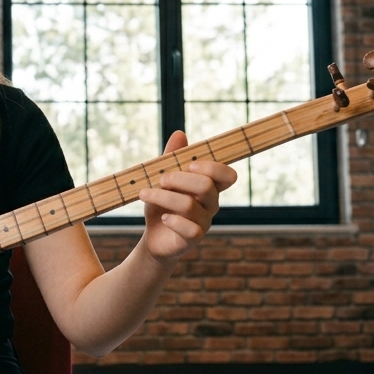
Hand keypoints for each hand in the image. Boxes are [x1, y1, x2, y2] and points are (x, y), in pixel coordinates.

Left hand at [138, 130, 236, 263]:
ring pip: (190, 205)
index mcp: (209, 187)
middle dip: (180, 179)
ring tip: (145, 194)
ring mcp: (204, 222)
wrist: (153, 237)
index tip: (188, 165)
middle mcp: (211, 204)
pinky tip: (163, 218)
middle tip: (161, 179)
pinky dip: (174, 221)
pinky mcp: (193, 239)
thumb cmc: (161, 205)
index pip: (228, 175)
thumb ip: (172, 158)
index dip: (212, 168)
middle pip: (206, 186)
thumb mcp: (162, 179)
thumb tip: (179, 133)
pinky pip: (190, 229)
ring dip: (163, 197)